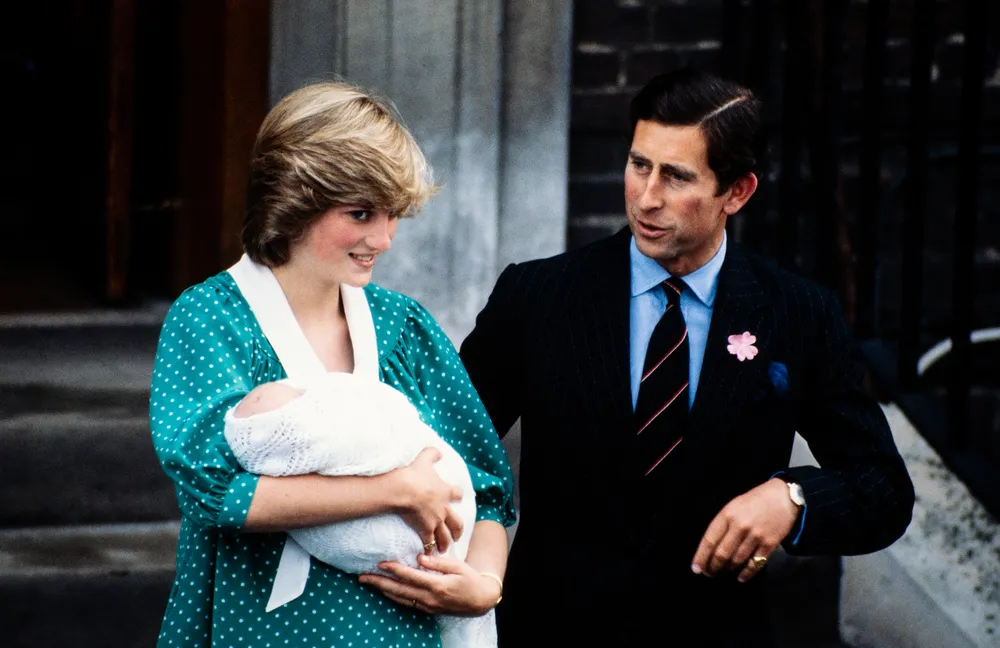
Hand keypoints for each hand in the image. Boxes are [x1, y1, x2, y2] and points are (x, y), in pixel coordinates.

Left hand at [359, 554, 501, 615]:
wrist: (480, 600)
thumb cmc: (470, 579)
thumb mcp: (458, 566)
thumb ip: (438, 562)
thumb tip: (419, 557)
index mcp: (437, 585)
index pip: (411, 576)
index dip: (394, 569)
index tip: (381, 563)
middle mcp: (429, 598)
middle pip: (399, 590)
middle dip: (379, 583)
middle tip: (362, 577)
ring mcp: (428, 606)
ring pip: (400, 599)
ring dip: (383, 590)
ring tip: (368, 582)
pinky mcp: (428, 610)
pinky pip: (406, 603)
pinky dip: (394, 597)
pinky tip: (385, 591)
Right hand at [391, 447, 463, 552]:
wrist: (404, 490)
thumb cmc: (414, 474)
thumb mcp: (424, 459)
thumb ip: (432, 454)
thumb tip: (438, 452)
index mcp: (445, 491)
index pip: (457, 494)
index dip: (456, 496)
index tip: (456, 498)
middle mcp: (444, 508)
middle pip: (457, 522)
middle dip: (458, 530)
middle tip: (457, 536)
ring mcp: (435, 520)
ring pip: (446, 536)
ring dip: (446, 543)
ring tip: (445, 549)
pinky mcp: (425, 530)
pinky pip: (429, 543)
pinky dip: (429, 550)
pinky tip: (428, 555)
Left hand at [691, 478, 799, 582]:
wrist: (783, 497)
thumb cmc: (754, 501)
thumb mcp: (733, 506)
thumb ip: (723, 524)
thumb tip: (712, 546)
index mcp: (727, 515)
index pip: (709, 540)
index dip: (701, 557)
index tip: (696, 569)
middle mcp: (739, 526)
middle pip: (722, 554)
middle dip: (713, 567)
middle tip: (709, 573)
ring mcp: (755, 536)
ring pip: (736, 560)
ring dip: (727, 570)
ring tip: (723, 572)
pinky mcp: (769, 545)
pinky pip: (754, 564)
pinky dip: (746, 573)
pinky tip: (740, 577)